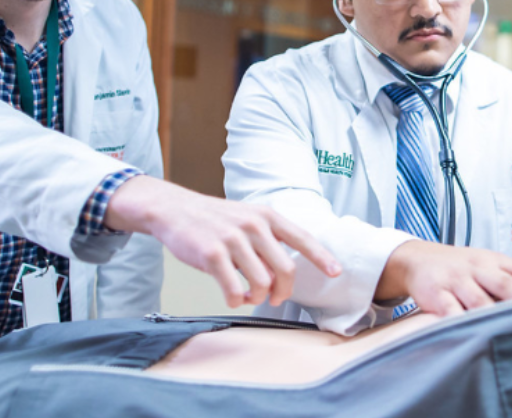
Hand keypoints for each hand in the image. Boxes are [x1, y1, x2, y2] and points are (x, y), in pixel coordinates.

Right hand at [104, 176, 340, 307]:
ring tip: (249, 296)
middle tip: (275, 299)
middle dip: (283, 292)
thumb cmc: (214, 220)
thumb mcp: (248, 219)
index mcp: (267, 216)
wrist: (174, 209)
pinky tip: (233, 297)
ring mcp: (233, 239)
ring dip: (257, 298)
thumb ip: (268, 241)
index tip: (336, 272)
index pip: (302, 238)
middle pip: (286, 270)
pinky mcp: (212, 254)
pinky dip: (237, 300)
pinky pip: (234, 289)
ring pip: (262, 283)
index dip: (321, 257)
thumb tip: (284, 275)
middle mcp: (254, 225)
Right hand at [375, 241, 511, 316]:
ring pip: (480, 302)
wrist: (417, 259)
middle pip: (506, 286)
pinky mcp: (437, 295)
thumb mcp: (493, 261)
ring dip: (495, 318)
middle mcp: (478, 269)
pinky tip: (473, 335)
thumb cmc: (462, 265)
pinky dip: (462, 324)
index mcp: (496, 261)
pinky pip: (451, 312)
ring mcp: (457, 282)